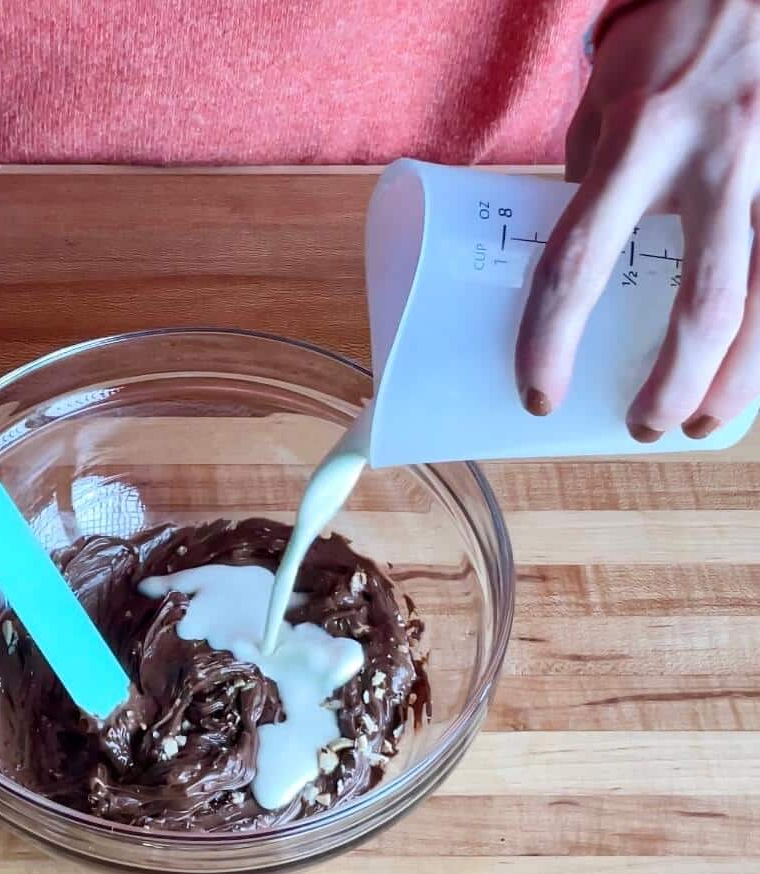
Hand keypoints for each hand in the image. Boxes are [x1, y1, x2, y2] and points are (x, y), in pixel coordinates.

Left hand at [517, 0, 759, 441]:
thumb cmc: (672, 42)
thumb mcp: (605, 107)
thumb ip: (592, 186)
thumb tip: (577, 266)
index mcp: (640, 141)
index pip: (578, 264)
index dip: (551, 342)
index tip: (539, 394)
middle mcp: (718, 159)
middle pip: (699, 306)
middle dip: (670, 385)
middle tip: (640, 428)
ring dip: (736, 380)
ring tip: (703, 422)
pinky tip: (749, 367)